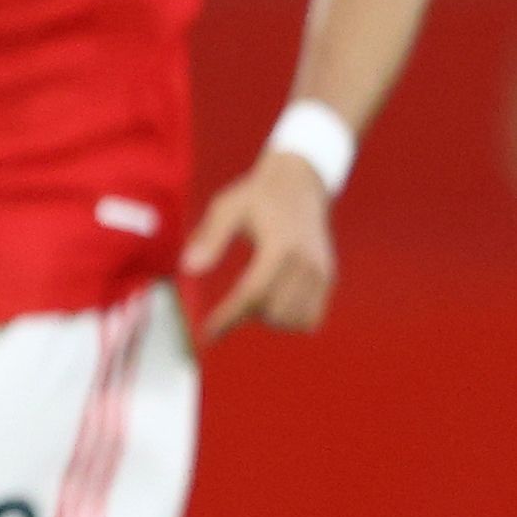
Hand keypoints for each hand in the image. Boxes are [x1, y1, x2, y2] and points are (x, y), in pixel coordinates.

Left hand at [183, 150, 337, 341]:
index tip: (208, 334)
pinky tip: (271, 303)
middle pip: (273, 311)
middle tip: (229, 306)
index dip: (228, 318)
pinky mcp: (327, 276)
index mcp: (280, 246)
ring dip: (269, 319)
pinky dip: (289, 318)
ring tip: (251, 300)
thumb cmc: (256, 195)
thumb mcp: (226, 207)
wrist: (300, 183)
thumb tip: (188, 269)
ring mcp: (321, 271)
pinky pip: (311, 316)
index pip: (253, 294)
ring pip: (295, 320)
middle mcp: (306, 262)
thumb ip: (209, 237)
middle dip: (245, 316)